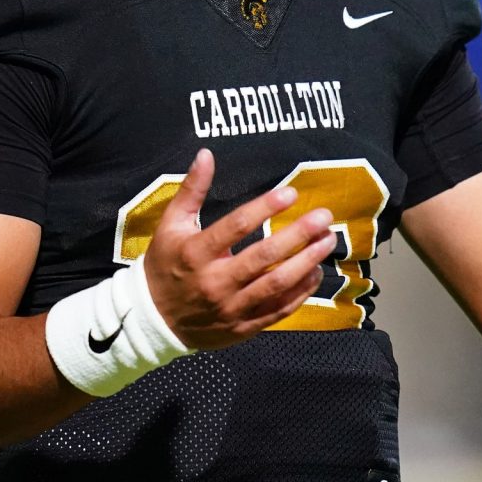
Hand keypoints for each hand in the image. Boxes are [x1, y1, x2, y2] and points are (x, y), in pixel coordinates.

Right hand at [141, 148, 337, 348]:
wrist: (154, 321)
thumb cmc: (165, 266)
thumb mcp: (170, 226)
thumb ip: (191, 190)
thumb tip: (206, 154)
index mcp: (196, 252)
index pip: (235, 226)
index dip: (264, 207)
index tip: (291, 193)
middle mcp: (215, 282)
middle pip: (263, 256)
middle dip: (298, 234)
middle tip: (324, 217)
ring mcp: (231, 308)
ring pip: (276, 284)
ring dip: (307, 261)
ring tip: (327, 240)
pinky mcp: (243, 327)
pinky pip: (278, 310)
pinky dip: (301, 292)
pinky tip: (316, 273)